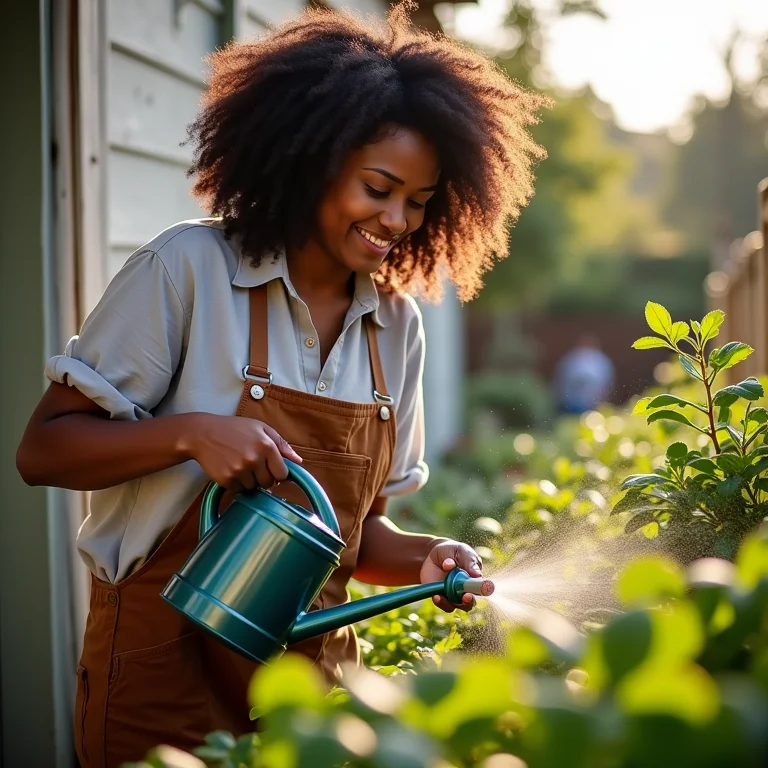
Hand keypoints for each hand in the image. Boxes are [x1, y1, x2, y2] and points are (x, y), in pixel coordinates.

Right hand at [181, 413, 301, 491]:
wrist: (202, 434)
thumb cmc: (234, 429)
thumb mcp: (260, 428)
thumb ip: (281, 444)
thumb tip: (298, 461)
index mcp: (266, 445)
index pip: (282, 473)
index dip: (278, 473)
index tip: (272, 469)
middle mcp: (254, 459)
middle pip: (269, 483)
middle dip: (264, 477)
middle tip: (253, 465)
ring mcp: (240, 470)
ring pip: (254, 488)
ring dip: (250, 481)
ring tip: (240, 465)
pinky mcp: (227, 479)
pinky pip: (239, 490)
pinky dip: (237, 484)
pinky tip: (231, 469)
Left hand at [420, 540, 483, 612]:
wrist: (432, 554)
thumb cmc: (451, 551)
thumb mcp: (461, 550)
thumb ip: (469, 561)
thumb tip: (477, 575)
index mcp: (476, 577)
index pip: (482, 587)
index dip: (483, 589)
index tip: (482, 588)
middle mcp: (467, 589)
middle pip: (471, 601)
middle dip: (469, 600)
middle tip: (466, 596)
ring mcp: (455, 595)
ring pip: (457, 605)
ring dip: (451, 602)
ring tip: (441, 596)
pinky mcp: (443, 597)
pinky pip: (444, 604)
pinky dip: (441, 602)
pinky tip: (436, 596)